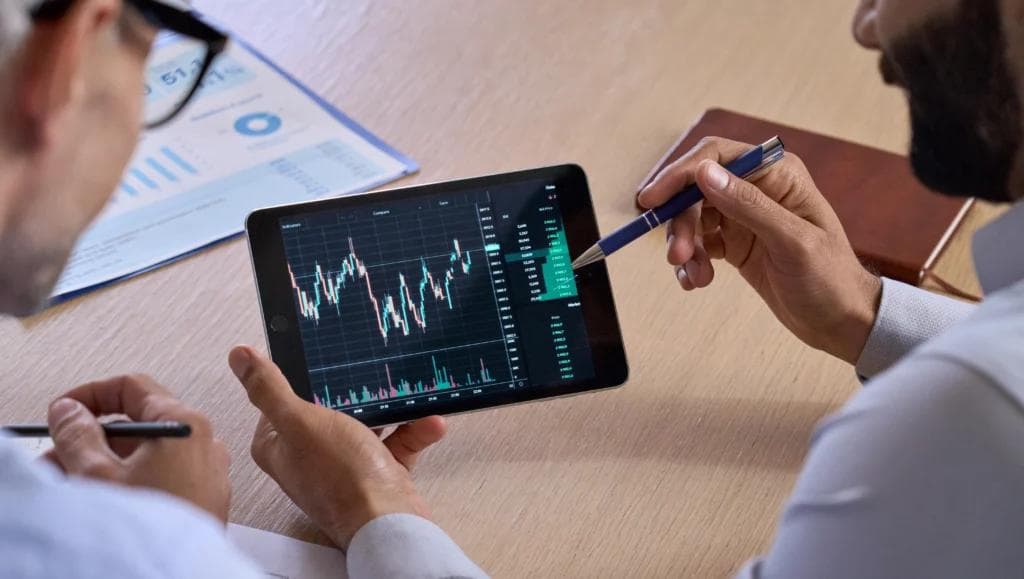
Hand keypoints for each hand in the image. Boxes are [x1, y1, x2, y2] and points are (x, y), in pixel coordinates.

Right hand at [45, 375, 230, 520]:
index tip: (65, 410)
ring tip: (74, 487)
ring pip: (149, 455)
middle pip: (139, 424)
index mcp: (185, 424)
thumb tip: (70, 411)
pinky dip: (134, 482)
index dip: (91, 394)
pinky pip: (165, 478)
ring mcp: (210, 472)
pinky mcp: (207, 499)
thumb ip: (78, 434)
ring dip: (108, 464)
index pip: (133, 387)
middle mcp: (205, 443)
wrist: (178, 577)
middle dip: (92, 439)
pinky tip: (107, 504)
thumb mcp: (97, 474)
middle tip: (59, 455)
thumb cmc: (151, 529)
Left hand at [228, 345, 446, 548]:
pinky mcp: (377, 474)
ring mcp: (345, 466)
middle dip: (354, 392)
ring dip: (390, 409)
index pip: (280, 401)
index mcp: (279, 446)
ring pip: (366, 425)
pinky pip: (396, 443)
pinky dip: (413, 431)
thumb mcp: (300, 421)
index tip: (320, 360)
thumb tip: (239, 357)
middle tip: (368, 373)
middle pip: (328, 410)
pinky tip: (429, 421)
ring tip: (405, 394)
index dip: (300, 379)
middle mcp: (309, 458)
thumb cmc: (340, 476)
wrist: (387, 519)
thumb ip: (270, 388)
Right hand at [638, 137, 881, 363]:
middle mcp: (757, 189)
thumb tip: (705, 173)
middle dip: (681, 222)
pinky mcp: (735, 243)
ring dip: (685, 247)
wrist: (841, 321)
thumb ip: (748, 204)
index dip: (679, 174)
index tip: (651, 200)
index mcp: (777, 174)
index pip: (716, 157)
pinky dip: (691, 262)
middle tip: (677, 256)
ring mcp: (744, 216)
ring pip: (693, 218)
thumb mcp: (792, 241)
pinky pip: (699, 244)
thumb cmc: (830, 279)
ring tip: (694, 276)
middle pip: (697, 190)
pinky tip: (697, 281)